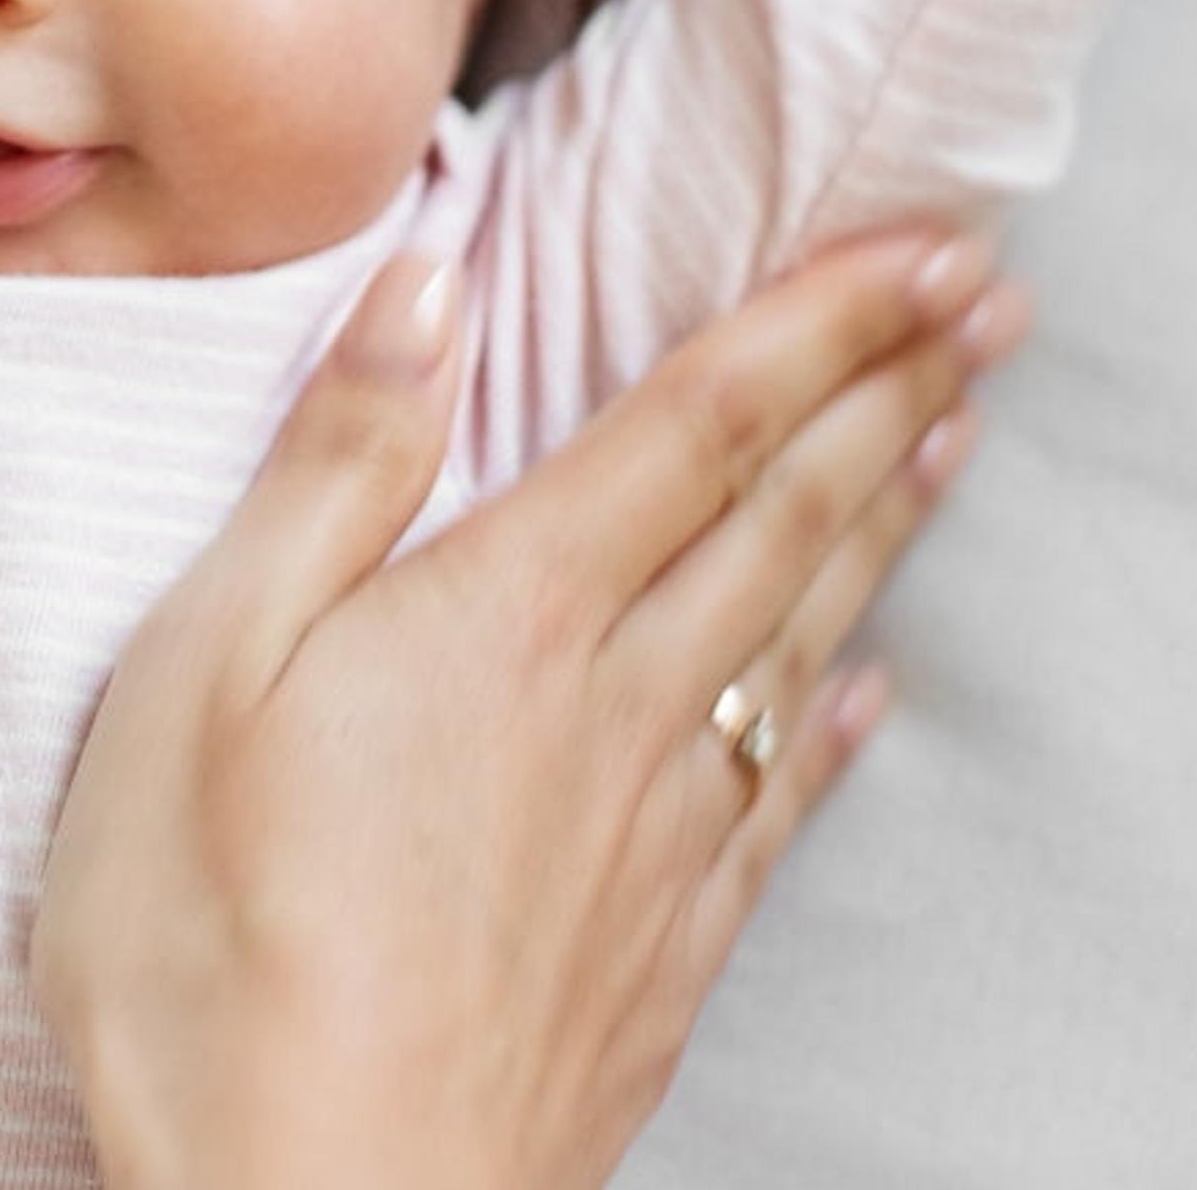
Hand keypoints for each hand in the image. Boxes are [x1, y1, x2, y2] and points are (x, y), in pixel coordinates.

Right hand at [34, 231, 1025, 1189]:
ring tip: (957, 432)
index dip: (821, 321)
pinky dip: (832, 720)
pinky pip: (775, 799)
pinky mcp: (653, 956)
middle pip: (781, 514)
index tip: (924, 241)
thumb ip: (334, 473)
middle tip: (989, 298)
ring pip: (799, 636)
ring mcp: (650, 840)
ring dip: (884, 520)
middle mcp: (612, 708)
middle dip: (889, 388)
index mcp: (506, 616)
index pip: (698, 424)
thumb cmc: (215, 947)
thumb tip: (429, 290)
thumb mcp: (207, 668)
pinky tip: (866, 692)